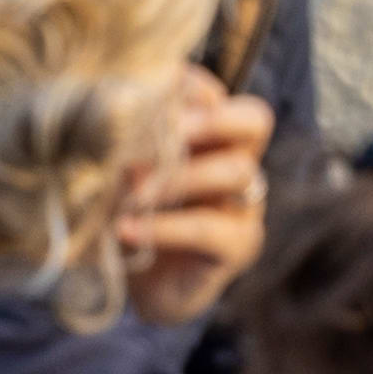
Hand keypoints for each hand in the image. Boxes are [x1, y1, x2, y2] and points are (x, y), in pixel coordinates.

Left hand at [114, 78, 276, 324]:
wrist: (141, 285)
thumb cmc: (132, 218)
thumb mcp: (120, 178)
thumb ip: (125, 151)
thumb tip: (118, 128)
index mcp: (210, 137)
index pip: (216, 95)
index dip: (191, 88)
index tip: (151, 92)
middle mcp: (237, 162)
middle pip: (255, 120)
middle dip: (213, 119)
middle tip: (169, 129)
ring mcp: (244, 205)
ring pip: (238, 172)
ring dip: (181, 177)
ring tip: (135, 192)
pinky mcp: (239, 246)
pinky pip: (213, 228)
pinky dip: (167, 227)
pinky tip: (128, 230)